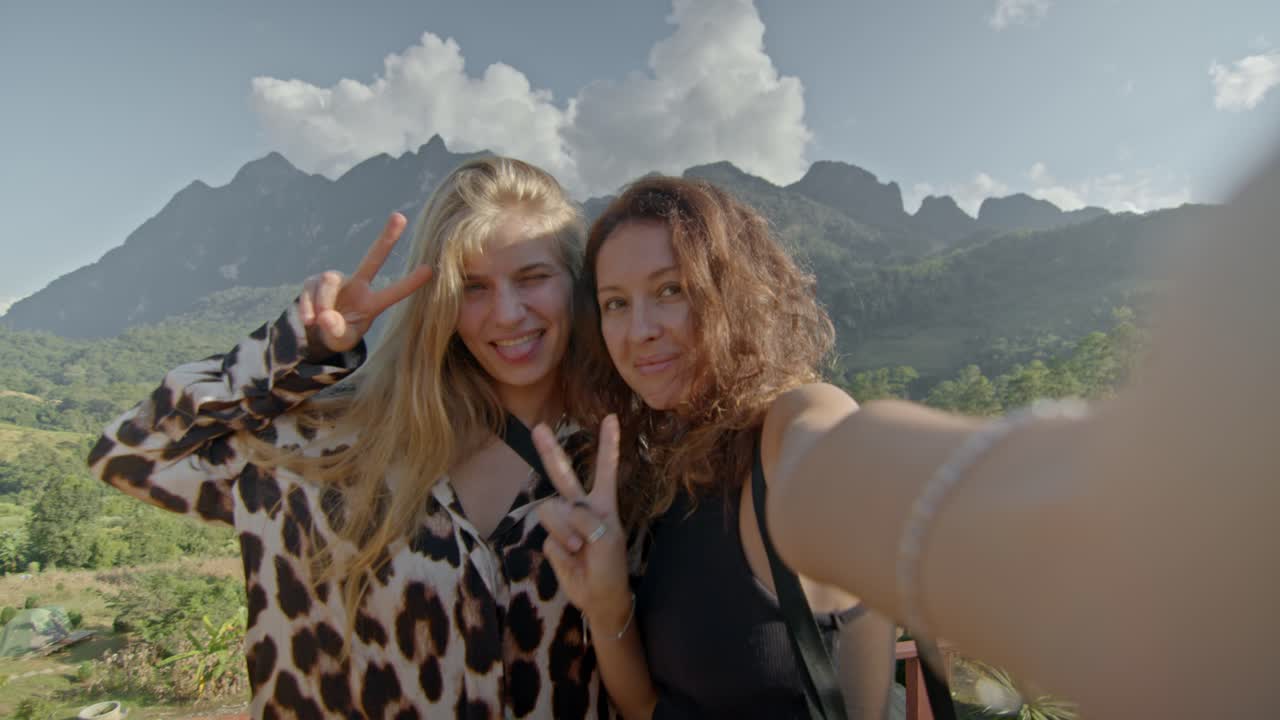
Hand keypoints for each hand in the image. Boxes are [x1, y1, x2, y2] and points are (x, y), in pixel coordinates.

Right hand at [298, 212, 432, 354]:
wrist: (315, 332)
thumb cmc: (337, 335)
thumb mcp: (341, 341)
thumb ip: (337, 332)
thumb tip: (326, 316)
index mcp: (371, 303)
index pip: (393, 293)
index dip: (410, 283)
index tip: (430, 269)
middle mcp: (357, 285)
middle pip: (373, 257)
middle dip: (386, 237)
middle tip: (400, 216)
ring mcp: (336, 280)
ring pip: (329, 281)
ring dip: (322, 302)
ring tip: (317, 321)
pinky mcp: (314, 280)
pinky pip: (310, 290)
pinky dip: (307, 306)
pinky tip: (308, 320)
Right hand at [533, 415, 633, 632]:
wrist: (599, 596)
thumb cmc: (610, 567)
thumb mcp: (608, 541)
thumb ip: (587, 520)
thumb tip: (566, 509)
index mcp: (602, 503)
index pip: (605, 469)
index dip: (608, 445)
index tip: (612, 418)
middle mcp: (581, 507)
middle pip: (562, 475)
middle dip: (551, 452)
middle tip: (538, 428)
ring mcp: (563, 523)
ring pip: (551, 510)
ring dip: (564, 529)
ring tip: (579, 548)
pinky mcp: (551, 539)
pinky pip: (548, 535)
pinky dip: (560, 547)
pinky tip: (571, 556)